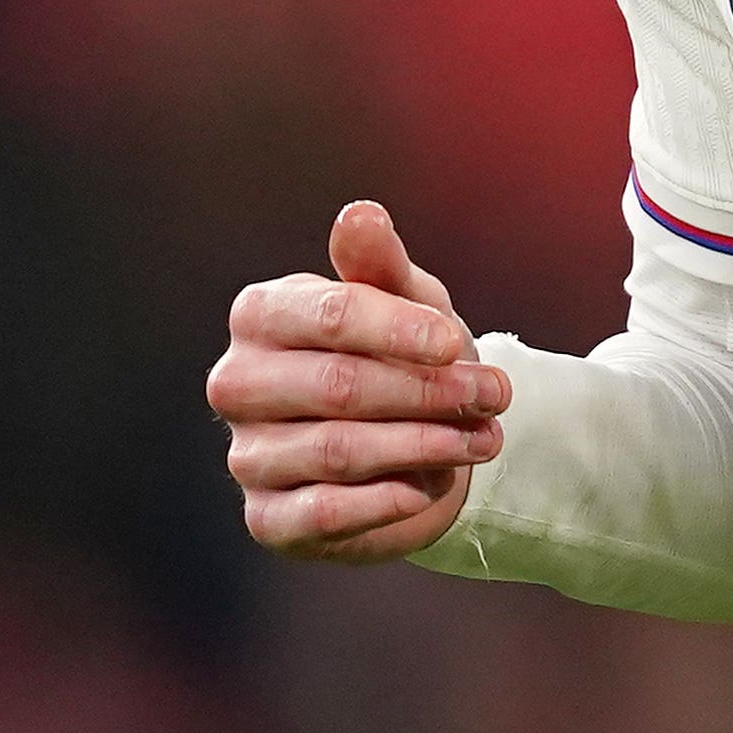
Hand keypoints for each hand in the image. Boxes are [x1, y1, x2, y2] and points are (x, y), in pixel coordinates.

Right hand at [209, 202, 508, 561]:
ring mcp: (247, 455)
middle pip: (339, 386)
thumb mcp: (405, 303)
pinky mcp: (267, 518)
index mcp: (261, 315)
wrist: (410, 446)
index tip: (456, 343)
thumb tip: (361, 214)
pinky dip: (384, 502)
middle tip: (494, 396)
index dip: (400, 329)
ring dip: (425, 446)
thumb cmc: (400, 357)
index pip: (329, 316)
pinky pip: (323, 514)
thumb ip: (381, 263)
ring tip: (485, 439)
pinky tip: (428, 488)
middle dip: (429, 392)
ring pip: (338, 451)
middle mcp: (238, 383)